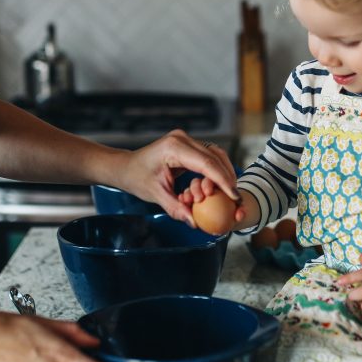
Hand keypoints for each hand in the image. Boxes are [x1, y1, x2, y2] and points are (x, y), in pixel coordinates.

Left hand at [117, 130, 237, 225]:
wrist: (126, 166)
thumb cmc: (137, 178)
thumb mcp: (155, 195)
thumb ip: (176, 208)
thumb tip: (195, 222)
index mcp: (174, 147)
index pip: (206, 163)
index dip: (222, 181)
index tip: (234, 197)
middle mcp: (182, 139)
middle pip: (215, 156)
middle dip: (227, 178)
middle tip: (235, 198)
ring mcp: (186, 139)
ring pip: (216, 154)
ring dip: (225, 172)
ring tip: (230, 192)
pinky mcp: (188, 144)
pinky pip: (209, 155)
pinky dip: (217, 169)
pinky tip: (221, 184)